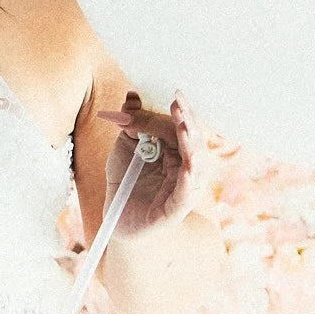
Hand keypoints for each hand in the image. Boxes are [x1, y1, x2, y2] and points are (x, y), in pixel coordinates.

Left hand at [96, 92, 194, 236]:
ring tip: (184, 128)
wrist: (118, 218)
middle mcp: (186, 168)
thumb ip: (131, 123)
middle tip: (179, 104)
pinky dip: (188, 180)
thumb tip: (131, 96)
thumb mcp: (125, 147)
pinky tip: (188, 168)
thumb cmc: (127, 181)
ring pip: (196, 165)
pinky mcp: (176, 209)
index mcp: (176, 151)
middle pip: (193, 142)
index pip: (180, 127)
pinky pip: (186, 194)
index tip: (171, 98)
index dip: (175, 114)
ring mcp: (184, 189)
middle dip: (187, 122)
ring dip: (190, 146)